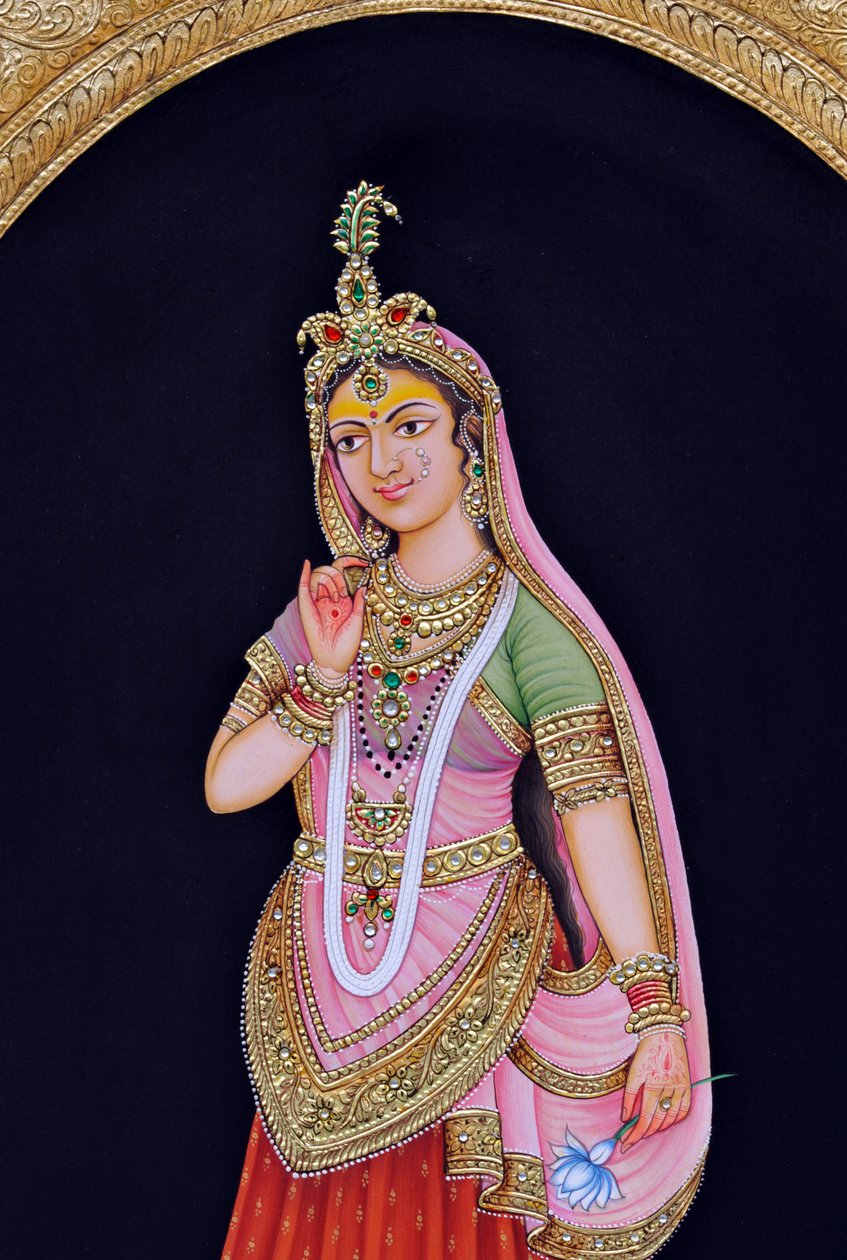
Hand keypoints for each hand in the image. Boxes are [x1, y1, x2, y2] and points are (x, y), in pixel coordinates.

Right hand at [297, 556, 366, 676]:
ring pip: (320, 576)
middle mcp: (330, 599)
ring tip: (335, 599)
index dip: (352, 563)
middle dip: (339, 578)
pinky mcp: (306, 606)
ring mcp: (318, 602)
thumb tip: (364, 584)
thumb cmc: (346, 645)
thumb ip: (359, 602)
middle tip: (342, 595)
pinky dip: (304, 574)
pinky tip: (307, 564)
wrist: (333, 659)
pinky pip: (303, 586)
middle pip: (332, 572)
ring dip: (329, 581)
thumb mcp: (357, 621)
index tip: (364, 561)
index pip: (343, 575)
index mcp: (343, 601)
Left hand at [619, 1032, 690, 1150]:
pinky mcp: (687, 1085)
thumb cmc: (645, 1050)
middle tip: (631, 1140)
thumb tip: (625, 1118)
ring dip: (658, 1128)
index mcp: (653, 1085)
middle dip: (643, 1133)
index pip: (645, 1119)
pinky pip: (684, 1109)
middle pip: (657, 1121)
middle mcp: (668, 1089)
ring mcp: (680, 1088)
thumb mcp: (633, 1072)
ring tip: (646, 1132)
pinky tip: (666, 1122)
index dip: (635, 1134)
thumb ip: (629, 1097)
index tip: (625, 1143)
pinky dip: (675, 1119)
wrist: (664, 1032)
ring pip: (671, 1118)